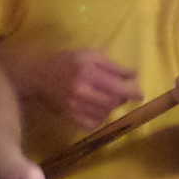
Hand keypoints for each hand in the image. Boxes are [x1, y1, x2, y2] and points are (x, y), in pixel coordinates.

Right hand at [24, 48, 141, 130]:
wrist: (37, 75)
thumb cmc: (66, 61)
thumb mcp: (89, 55)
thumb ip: (112, 65)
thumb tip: (134, 75)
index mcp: (88, 71)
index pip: (118, 86)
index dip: (133, 91)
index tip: (140, 94)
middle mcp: (82, 90)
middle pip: (114, 101)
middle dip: (122, 98)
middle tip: (121, 93)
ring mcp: (75, 106)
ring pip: (105, 113)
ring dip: (111, 107)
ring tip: (107, 98)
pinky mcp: (70, 116)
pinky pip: (93, 123)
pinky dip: (100, 118)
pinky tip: (97, 109)